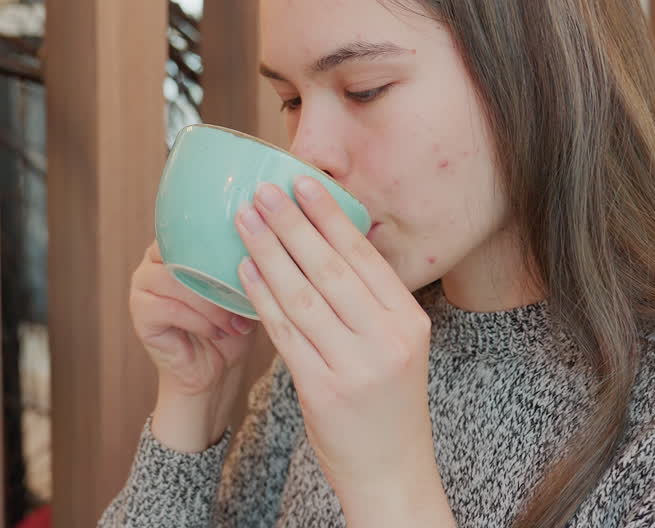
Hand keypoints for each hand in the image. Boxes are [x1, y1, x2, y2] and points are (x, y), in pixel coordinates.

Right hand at [129, 240, 258, 451]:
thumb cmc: (234, 326)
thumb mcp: (248, 287)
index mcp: (179, 244)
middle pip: (183, 250)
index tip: (253, 255)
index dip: (223, 238)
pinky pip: (170, 308)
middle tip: (249, 292)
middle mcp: (155, 259)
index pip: (195, 226)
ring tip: (236, 320)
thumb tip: (274, 231)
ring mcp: (142, 285)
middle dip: (219, 274)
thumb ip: (250, 259)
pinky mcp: (140, 314)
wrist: (216, 373)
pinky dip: (201, 321)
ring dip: (212, 302)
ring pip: (176, 280)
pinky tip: (220, 332)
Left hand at [234, 177, 444, 512]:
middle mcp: (387, 340)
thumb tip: (329, 241)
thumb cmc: (387, 404)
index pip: (365, 257)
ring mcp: (355, 366)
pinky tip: (243, 271)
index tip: (304, 182)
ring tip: (245, 220)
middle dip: (292, 224)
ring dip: (268, 252)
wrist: (390, 472)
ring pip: (302, 296)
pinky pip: (285, 333)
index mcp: (410, 322)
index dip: (330, 217)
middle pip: (331, 269)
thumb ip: (370, 302)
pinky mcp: (322, 390)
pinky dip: (261, 298)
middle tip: (263, 191)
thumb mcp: (396, 346)